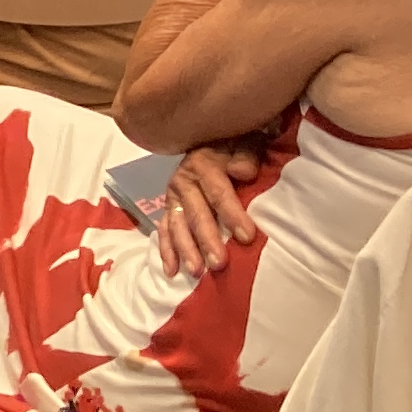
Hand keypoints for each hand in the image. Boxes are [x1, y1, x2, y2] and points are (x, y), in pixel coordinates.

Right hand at [153, 138, 267, 280]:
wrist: (211, 139)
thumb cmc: (235, 147)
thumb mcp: (244, 143)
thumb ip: (246, 156)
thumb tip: (243, 172)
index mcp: (202, 164)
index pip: (218, 192)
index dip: (232, 214)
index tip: (247, 236)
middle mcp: (183, 181)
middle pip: (196, 213)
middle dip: (207, 240)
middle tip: (219, 263)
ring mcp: (173, 196)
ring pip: (177, 226)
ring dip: (186, 250)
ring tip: (197, 272)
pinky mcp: (169, 208)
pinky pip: (164, 231)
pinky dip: (167, 251)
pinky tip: (172, 271)